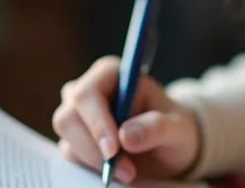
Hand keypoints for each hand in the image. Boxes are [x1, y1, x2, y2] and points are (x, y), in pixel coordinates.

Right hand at [52, 56, 200, 184]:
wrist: (168, 148)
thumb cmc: (173, 129)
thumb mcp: (177, 129)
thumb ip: (157, 128)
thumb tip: (126, 136)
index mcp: (111, 73)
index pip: (88, 93)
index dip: (96, 122)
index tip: (113, 150)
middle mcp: (88, 90)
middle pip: (68, 117)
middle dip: (94, 148)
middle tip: (126, 170)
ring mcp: (77, 114)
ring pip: (67, 138)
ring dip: (95, 160)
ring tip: (129, 172)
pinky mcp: (74, 138)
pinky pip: (70, 154)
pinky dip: (92, 167)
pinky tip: (118, 172)